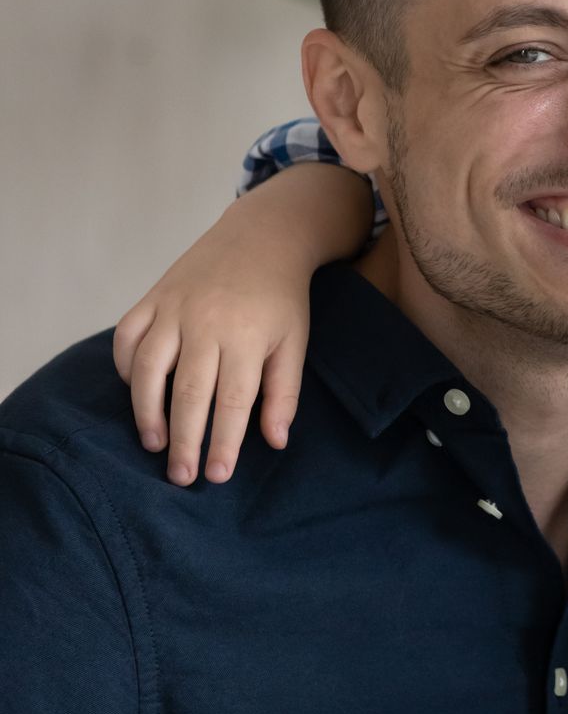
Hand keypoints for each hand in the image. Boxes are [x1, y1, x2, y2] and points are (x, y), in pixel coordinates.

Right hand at [111, 164, 365, 483]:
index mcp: (246, 337)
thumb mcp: (295, 341)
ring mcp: (173, 308)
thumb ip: (284, 392)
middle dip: (184, 440)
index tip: (216, 475)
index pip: (232, 401)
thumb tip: (275, 442)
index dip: (223, 442)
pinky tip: (137, 393)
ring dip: (146, 411)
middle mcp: (205, 323)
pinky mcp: (151, 297)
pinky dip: (126, 367)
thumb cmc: (281, 297)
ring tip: (155, 444)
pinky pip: (126, 337)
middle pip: (188, 392)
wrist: (260, 237)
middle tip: (181, 476)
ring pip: (148, 368)